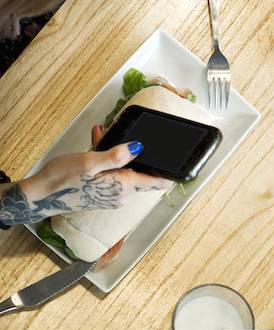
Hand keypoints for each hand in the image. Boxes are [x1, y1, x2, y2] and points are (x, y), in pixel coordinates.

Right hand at [9, 125, 171, 224]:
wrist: (37, 196)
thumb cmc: (61, 179)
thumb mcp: (90, 162)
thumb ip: (117, 155)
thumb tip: (139, 148)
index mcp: (124, 186)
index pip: (158, 182)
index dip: (170, 172)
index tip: (180, 162)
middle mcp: (121, 193)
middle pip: (141, 172)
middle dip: (138, 153)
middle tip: (132, 135)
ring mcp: (111, 194)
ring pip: (124, 168)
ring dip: (118, 152)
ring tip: (104, 133)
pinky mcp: (100, 192)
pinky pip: (110, 172)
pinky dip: (106, 158)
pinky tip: (96, 140)